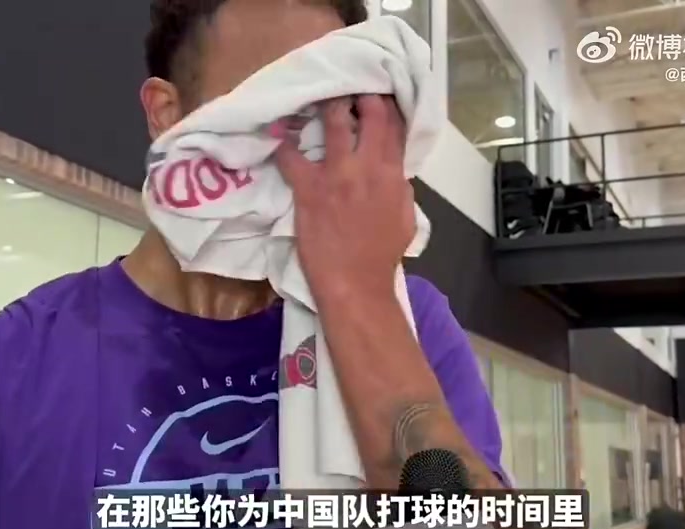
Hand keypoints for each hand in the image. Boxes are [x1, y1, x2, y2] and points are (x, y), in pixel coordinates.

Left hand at [275, 95, 414, 300]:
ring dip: (327, 106)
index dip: (387, 104)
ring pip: (332, 122)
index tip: (378, 93)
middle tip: (349, 88)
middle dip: (360, 95)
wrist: (354, 284)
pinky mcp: (308, 188)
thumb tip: (394, 169)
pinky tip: (278, 133)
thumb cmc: (381, 256)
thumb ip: (400, 188)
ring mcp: (336, 175)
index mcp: (393, 175)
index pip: (394, 126)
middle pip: (369, 115)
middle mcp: (367, 166)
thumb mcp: (405, 218)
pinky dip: (283, 143)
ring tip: (318, 97)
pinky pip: (291, 156)